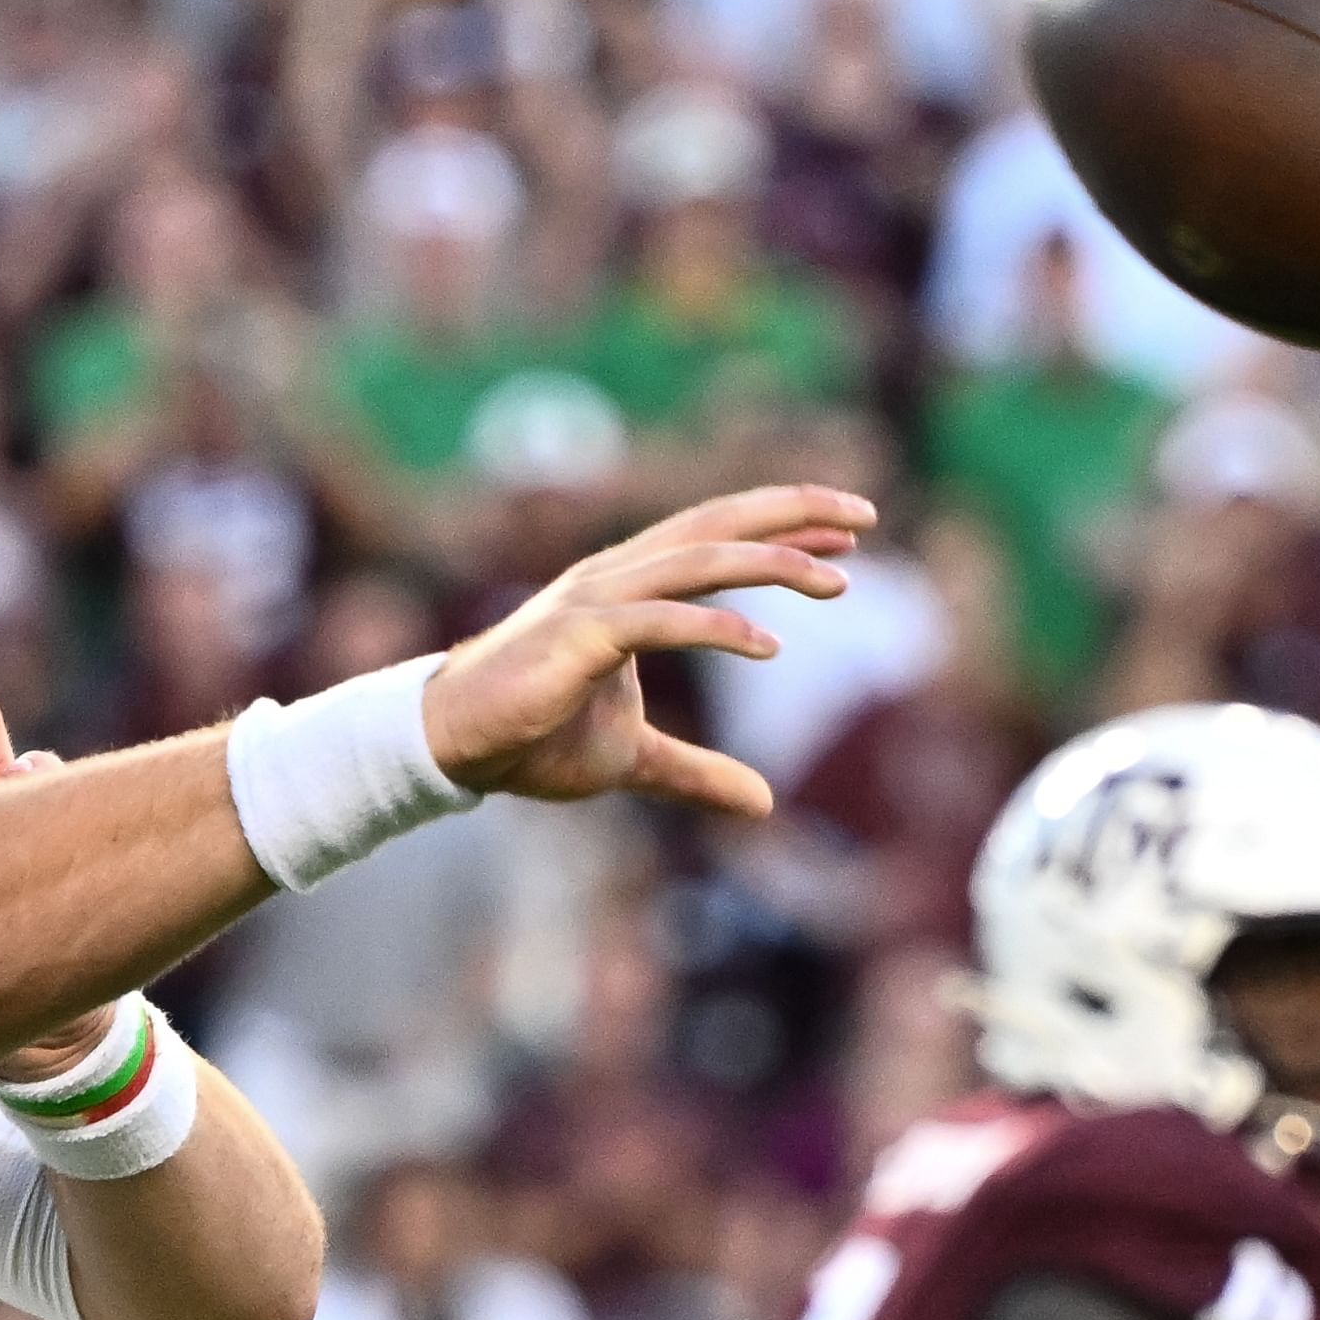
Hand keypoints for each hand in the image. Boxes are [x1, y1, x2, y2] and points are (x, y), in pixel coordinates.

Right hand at [417, 485, 875, 821]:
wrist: (454, 746)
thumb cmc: (532, 738)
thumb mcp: (633, 758)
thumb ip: (697, 773)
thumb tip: (765, 804)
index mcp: (631, 584)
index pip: (719, 535)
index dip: (786, 527)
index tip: (849, 539)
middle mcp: (618, 575)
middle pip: (721, 522)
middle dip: (796, 515)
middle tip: (865, 521)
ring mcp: (597, 600)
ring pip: (700, 560)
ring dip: (773, 565)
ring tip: (838, 584)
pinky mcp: (579, 637)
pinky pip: (659, 621)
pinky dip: (717, 628)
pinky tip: (770, 648)